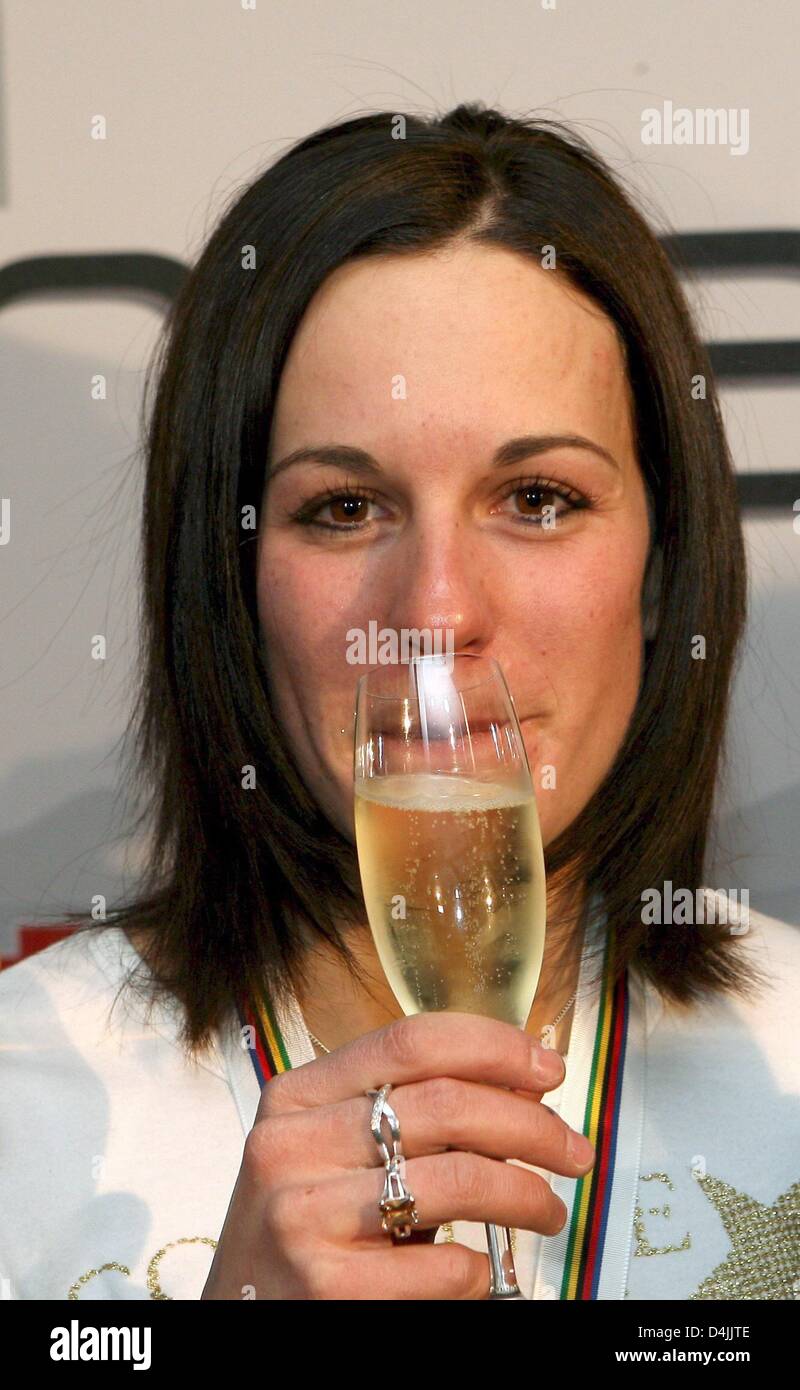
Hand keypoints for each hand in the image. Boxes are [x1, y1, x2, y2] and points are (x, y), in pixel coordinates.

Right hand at [201, 1010, 594, 1299]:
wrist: (239, 1320)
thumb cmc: (304, 1227)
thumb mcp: (332, 1151)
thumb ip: (406, 1114)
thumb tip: (522, 1087)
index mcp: (296, 1095)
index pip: (411, 1039)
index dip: (495, 1047)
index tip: (549, 1071)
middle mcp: (290, 1145)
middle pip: (446, 1103)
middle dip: (532, 1125)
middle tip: (573, 1151)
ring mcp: (301, 1216)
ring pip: (456, 1179)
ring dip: (525, 1194)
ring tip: (548, 1210)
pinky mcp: (325, 1287)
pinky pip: (442, 1264)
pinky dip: (478, 1267)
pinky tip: (479, 1268)